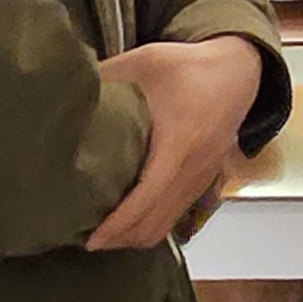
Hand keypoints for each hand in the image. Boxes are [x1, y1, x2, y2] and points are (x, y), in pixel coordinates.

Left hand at [88, 35, 265, 251]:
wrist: (238, 70)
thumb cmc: (190, 66)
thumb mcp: (144, 62)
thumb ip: (107, 78)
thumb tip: (64, 89)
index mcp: (179, 140)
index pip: (148, 195)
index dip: (119, 222)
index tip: (92, 238)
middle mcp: (195, 166)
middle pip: (156, 222)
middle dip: (121, 238)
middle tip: (86, 239)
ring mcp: (202, 177)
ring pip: (166, 224)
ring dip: (134, 236)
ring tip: (102, 235)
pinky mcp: (205, 180)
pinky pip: (175, 215)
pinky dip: (150, 225)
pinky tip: (128, 219)